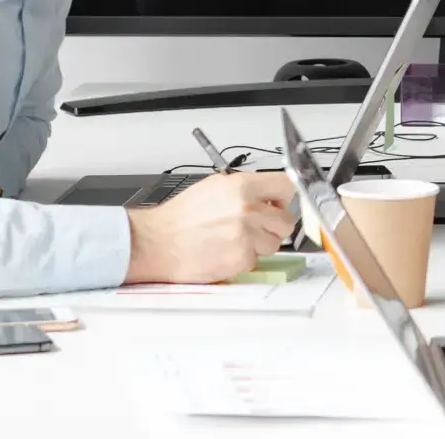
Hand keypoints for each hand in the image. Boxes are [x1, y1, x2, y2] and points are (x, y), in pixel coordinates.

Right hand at [124, 171, 297, 284]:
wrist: (157, 242)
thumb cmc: (180, 217)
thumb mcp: (214, 186)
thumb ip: (245, 188)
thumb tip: (267, 193)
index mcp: (242, 187)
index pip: (285, 187)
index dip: (282, 198)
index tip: (277, 203)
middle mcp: (248, 210)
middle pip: (286, 220)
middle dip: (274, 224)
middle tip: (256, 225)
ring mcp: (246, 236)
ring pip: (274, 242)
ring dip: (260, 243)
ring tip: (236, 239)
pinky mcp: (241, 259)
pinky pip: (258, 259)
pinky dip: (246, 258)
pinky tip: (227, 250)